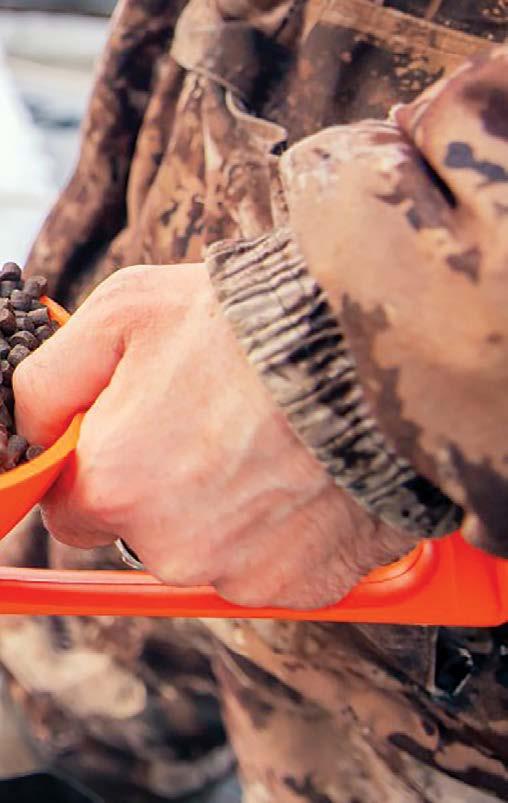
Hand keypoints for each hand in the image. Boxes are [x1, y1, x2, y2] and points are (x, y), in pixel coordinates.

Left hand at [14, 265, 411, 607]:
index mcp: (116, 486)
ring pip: (210, 553)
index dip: (105, 469)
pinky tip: (303, 478)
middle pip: (143, 536)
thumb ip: (50, 382)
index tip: (141, 436)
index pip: (74, 512)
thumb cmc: (244, 325)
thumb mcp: (124, 313)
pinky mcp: (302, 586)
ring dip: (228, 513)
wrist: (365, 350)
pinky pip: (271, 567)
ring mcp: (242, 574)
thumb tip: (32, 430)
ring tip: (270, 447)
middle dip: (166, 492)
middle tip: (216, 428)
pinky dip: (283, 533)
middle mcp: (172, 548)